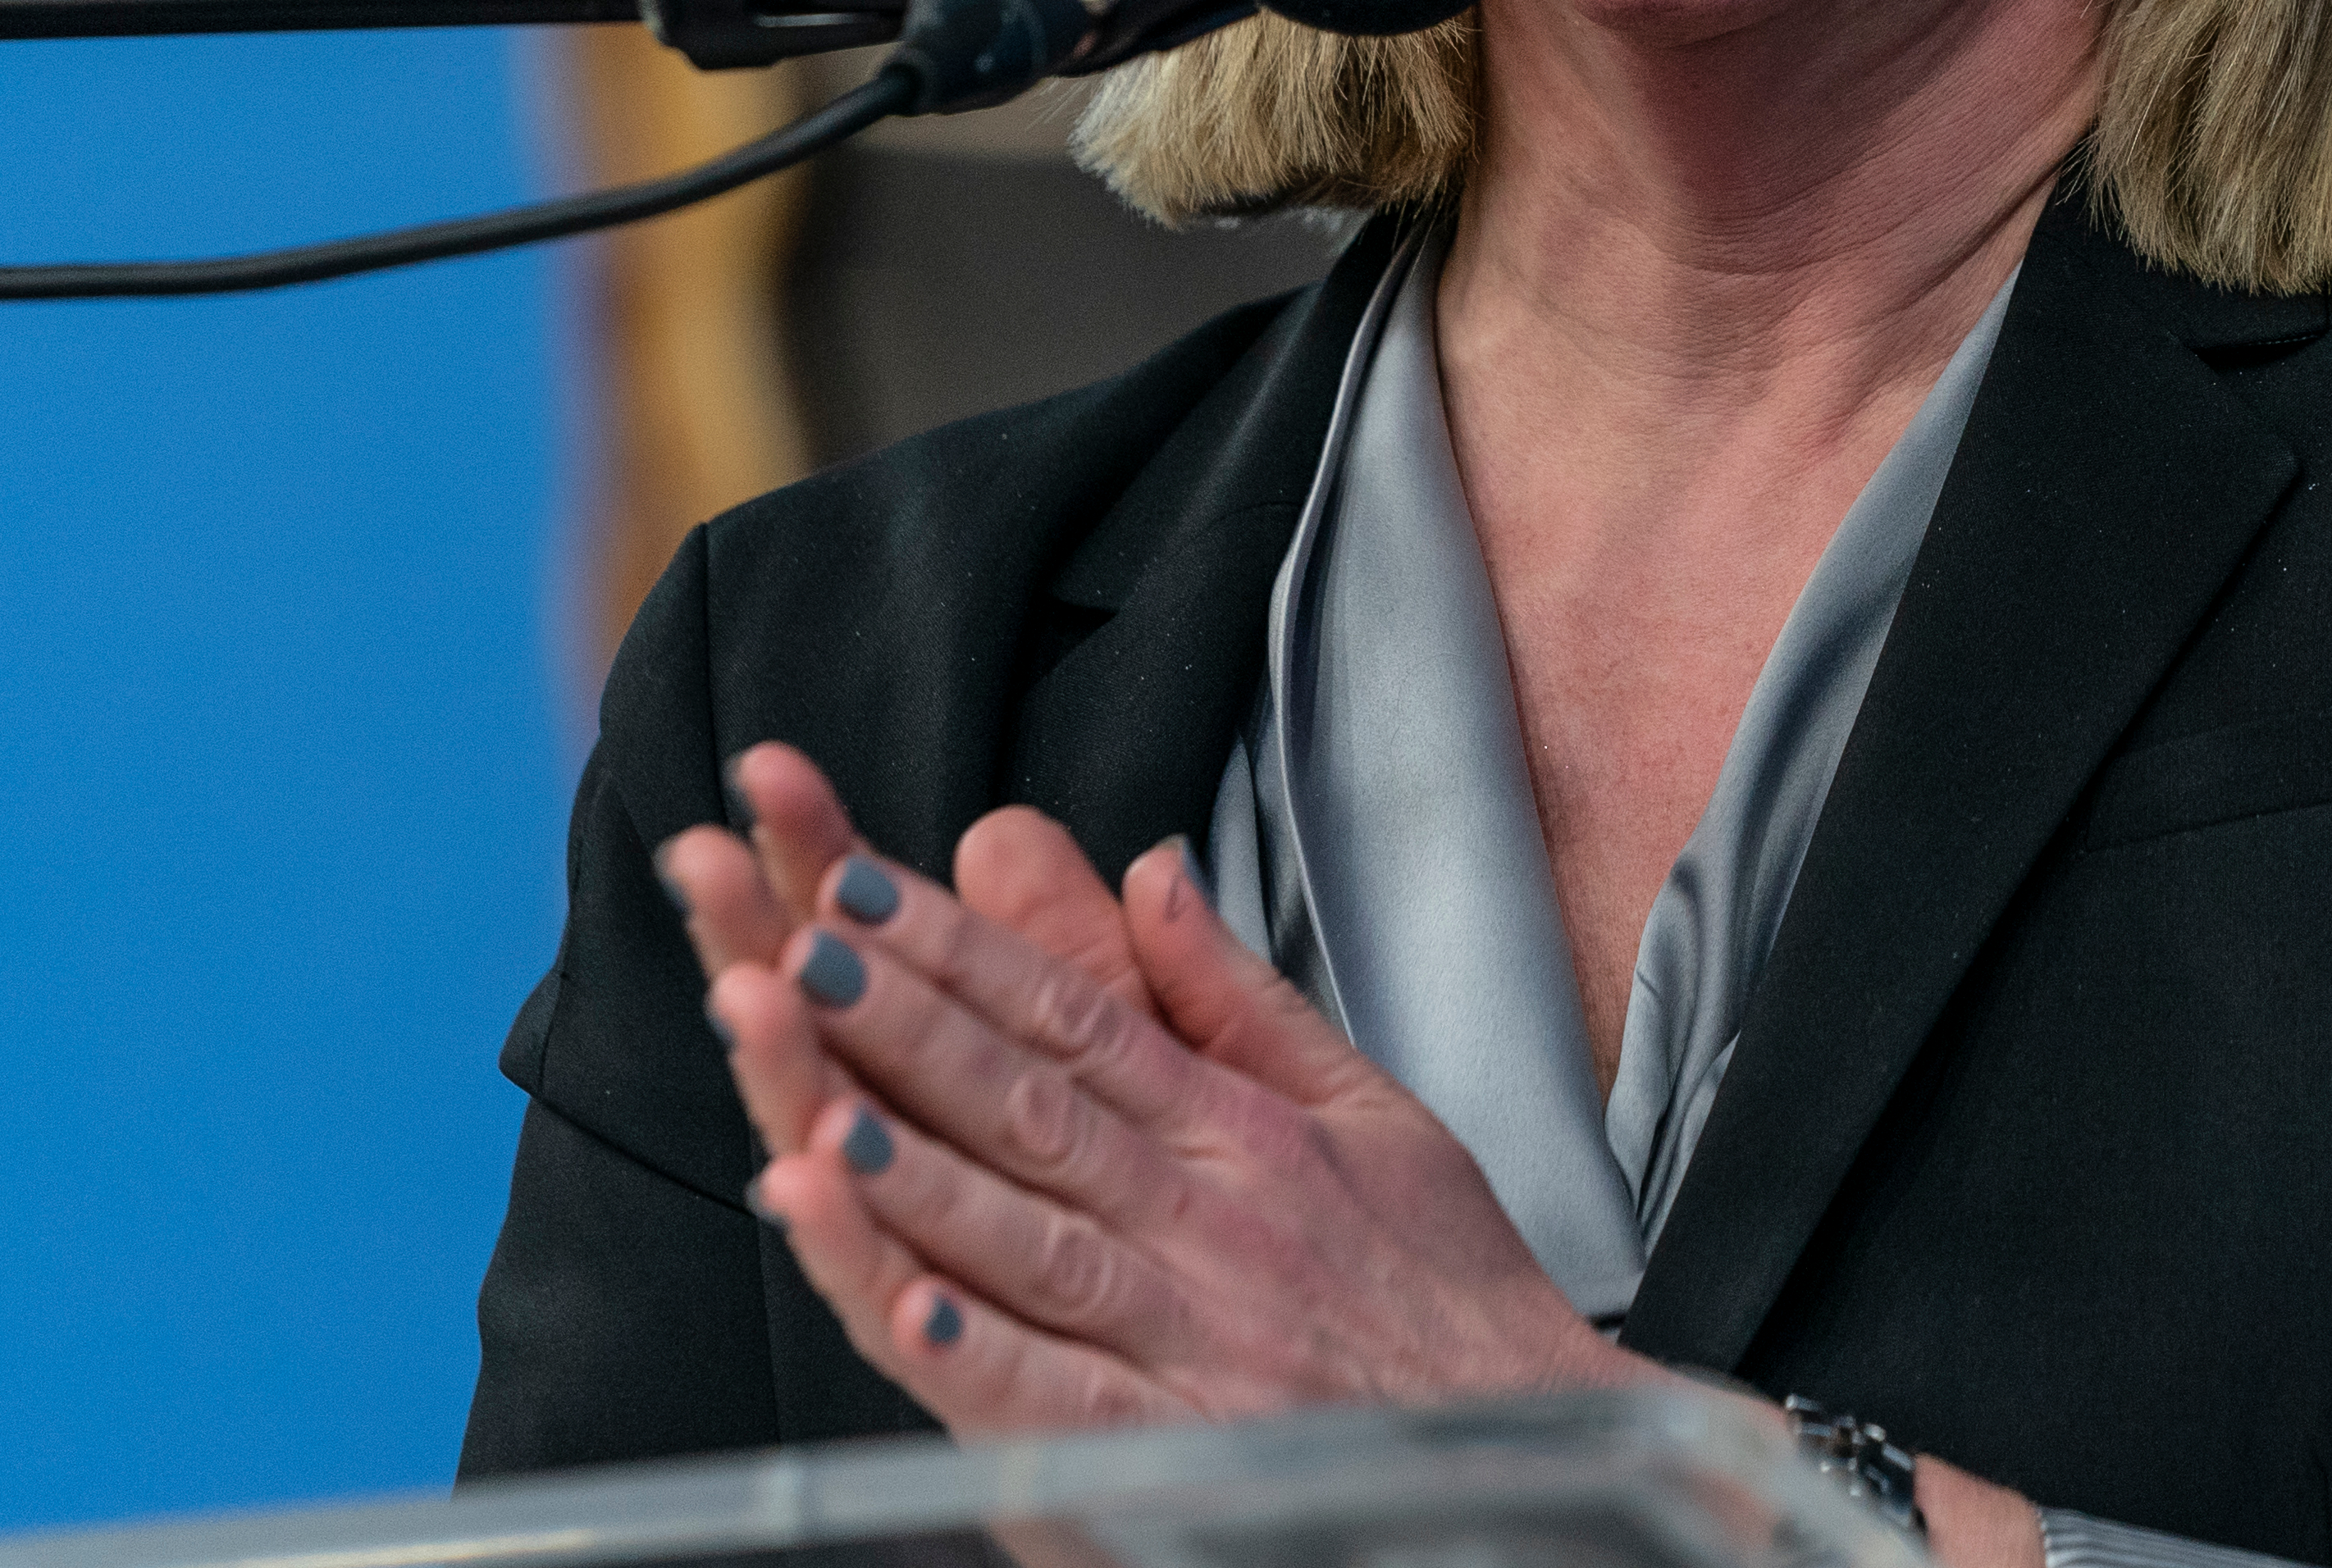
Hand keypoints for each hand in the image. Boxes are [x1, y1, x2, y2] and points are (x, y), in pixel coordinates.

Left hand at [677, 741, 1639, 1431]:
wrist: (1538, 1460)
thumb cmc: (1448, 1298)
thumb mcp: (1372, 1114)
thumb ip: (1240, 999)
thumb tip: (1151, 871)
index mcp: (1244, 1131)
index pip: (1072, 1015)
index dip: (952, 946)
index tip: (846, 880)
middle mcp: (1209, 1217)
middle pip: (1030, 1102)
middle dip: (903, 1021)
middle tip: (794, 943)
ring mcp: (1190, 1336)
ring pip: (1029, 1236)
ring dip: (913, 1170)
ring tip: (809, 1102)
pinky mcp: (1175, 1455)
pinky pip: (1063, 1400)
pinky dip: (981, 1355)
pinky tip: (901, 1305)